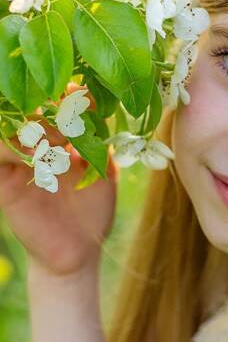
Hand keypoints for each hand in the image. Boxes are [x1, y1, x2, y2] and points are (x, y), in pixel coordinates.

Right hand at [0, 84, 118, 276]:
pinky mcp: (5, 183)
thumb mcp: (104, 171)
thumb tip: (100, 112)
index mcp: (61, 139)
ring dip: (35, 127)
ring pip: (13, 129)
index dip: (69, 96)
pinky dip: (13, 149)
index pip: (58, 107)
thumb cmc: (94, 209)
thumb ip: (101, 144)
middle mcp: (37, 146)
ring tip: (59, 137)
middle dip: (52, 108)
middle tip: (72, 116)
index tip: (83, 94)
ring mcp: (19, 162)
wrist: (81, 248)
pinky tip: (38, 155)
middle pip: (32, 111)